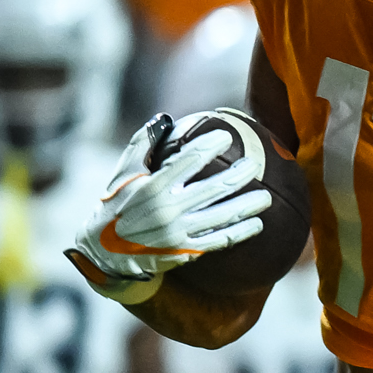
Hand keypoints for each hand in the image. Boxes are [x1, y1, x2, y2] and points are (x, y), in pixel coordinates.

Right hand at [64, 114, 270, 297]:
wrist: (105, 253)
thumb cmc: (116, 205)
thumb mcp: (123, 173)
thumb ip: (143, 144)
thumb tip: (165, 119)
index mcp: (152, 186)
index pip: (188, 160)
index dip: (210, 146)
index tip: (226, 137)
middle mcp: (167, 210)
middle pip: (214, 188)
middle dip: (240, 174)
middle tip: (256, 164)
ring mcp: (178, 233)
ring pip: (221, 216)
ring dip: (248, 206)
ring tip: (267, 197)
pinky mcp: (184, 252)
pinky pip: (218, 240)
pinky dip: (239, 232)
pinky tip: (257, 224)